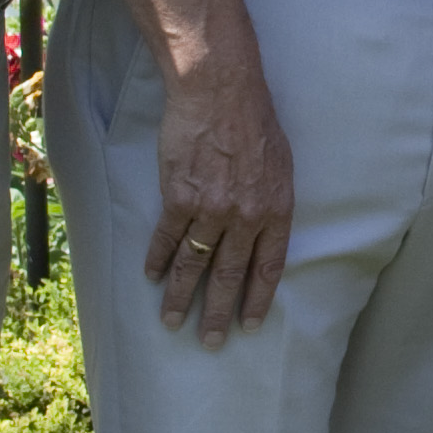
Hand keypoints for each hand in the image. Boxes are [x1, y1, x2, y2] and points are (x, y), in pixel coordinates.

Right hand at [153, 29, 295, 348]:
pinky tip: (151, 277)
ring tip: (172, 321)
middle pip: (229, 276)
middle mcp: (245, 217)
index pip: (268, 268)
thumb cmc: (255, 121)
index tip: (248, 325)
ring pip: (193, 265)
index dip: (256, 299)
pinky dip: (157, 260)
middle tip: (210, 342)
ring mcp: (210, 209)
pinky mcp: (178, 197)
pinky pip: (166, 238)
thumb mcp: (281, 165)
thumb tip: (262, 232)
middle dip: (218, 314)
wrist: (220, 90)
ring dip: (180, 297)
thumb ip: (271, 202)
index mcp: (276, 210)